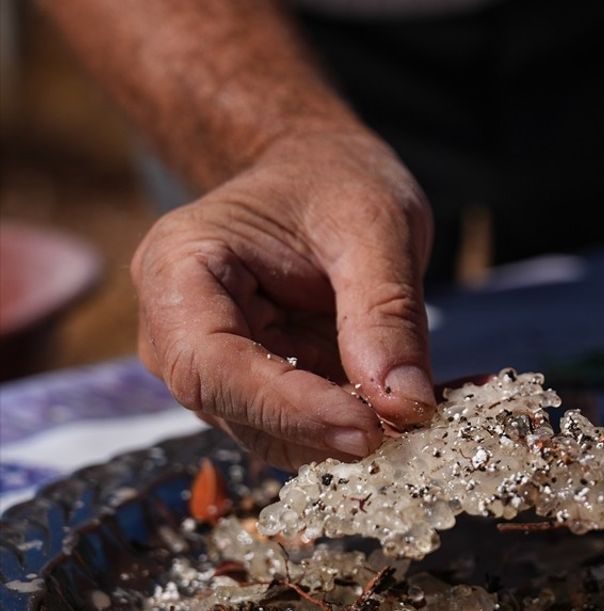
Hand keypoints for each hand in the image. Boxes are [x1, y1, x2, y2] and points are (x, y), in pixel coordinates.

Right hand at [131, 129, 434, 467]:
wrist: (321, 169)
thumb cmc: (335, 179)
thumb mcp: (375, 226)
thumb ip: (385, 311)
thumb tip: (405, 405)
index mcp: (178, 268)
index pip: (212, 364)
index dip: (288, 408)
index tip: (368, 427)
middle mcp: (176, 326)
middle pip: (231, 409)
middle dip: (318, 431)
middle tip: (404, 432)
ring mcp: (213, 363)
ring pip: (266, 432)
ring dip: (341, 438)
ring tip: (416, 416)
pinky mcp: (257, 385)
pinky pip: (298, 426)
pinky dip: (354, 426)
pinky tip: (408, 409)